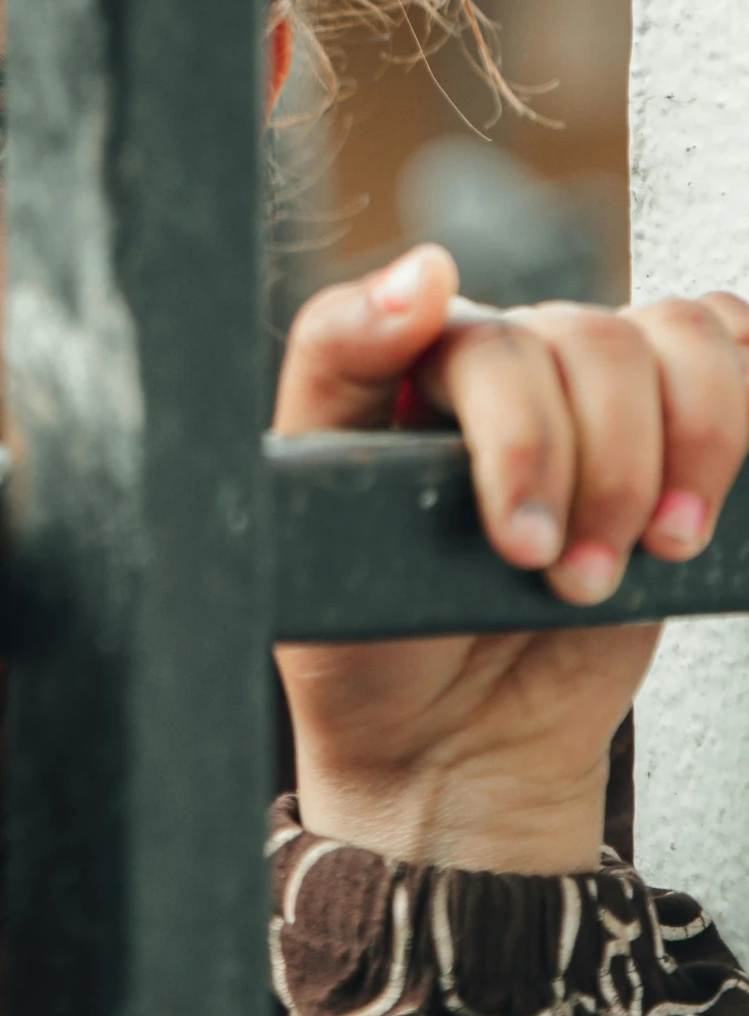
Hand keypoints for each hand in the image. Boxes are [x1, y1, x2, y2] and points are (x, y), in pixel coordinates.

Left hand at [273, 244, 748, 873]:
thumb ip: (339, 383)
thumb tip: (425, 271)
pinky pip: (732, 354)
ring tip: (646, 553)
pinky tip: (711, 492)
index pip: (459, 333)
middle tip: (557, 574)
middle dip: (587, 472)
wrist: (452, 744)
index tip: (518, 531)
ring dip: (677, 453)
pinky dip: (746, 403)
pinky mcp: (676, 431)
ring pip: (670, 339)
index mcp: (402, 370)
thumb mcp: (311, 540)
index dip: (510, 428)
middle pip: (577, 342)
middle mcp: (502, 361)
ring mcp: (593, 393)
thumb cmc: (368, 641)